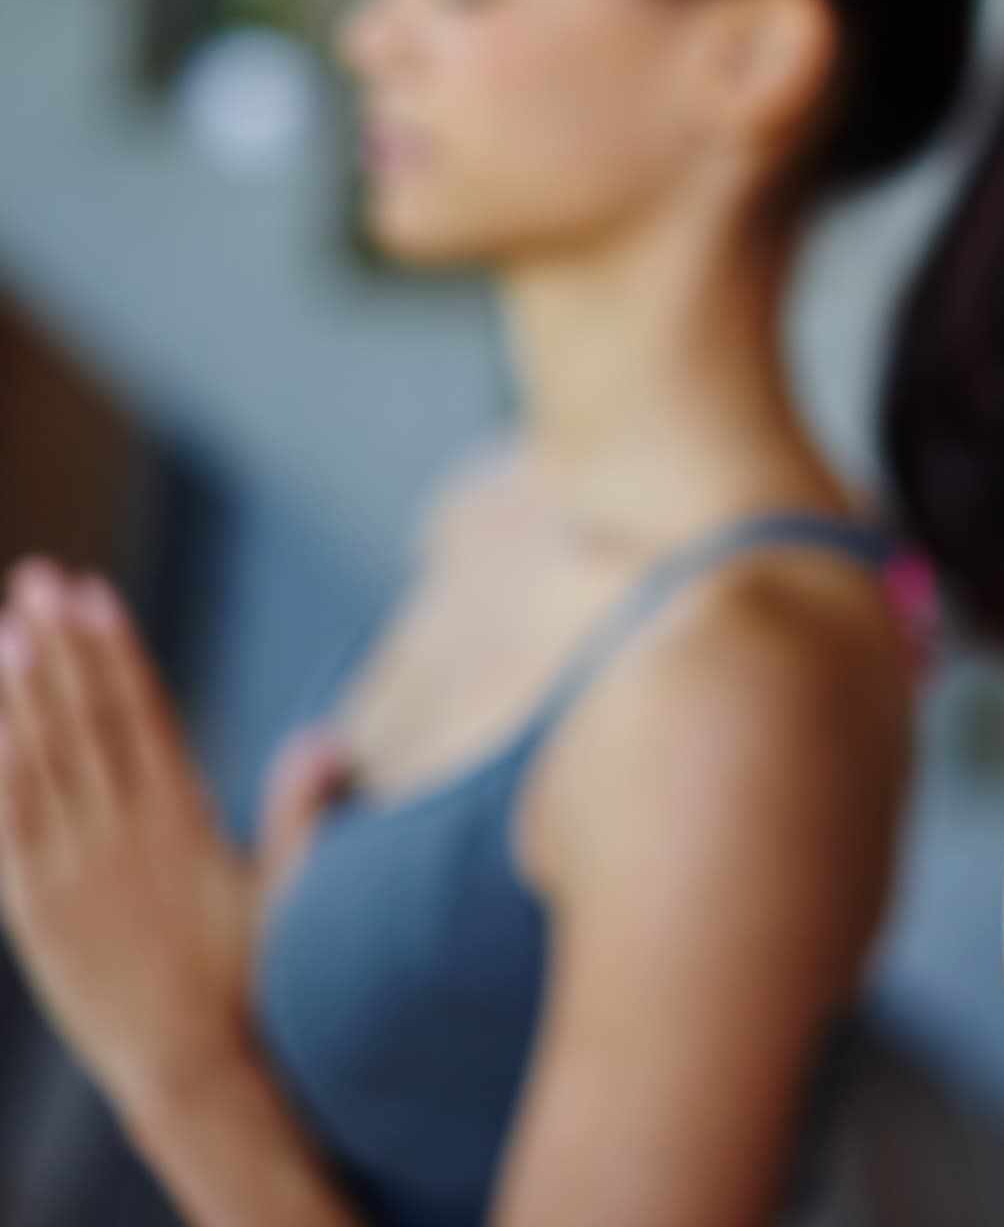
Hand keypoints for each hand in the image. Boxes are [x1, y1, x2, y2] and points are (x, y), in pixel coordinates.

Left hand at [0, 559, 345, 1119]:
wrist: (192, 1067)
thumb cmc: (251, 979)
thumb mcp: (289, 889)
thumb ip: (301, 812)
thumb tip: (328, 739)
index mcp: (184, 820)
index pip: (145, 712)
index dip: (116, 650)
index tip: (95, 594)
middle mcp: (124, 833)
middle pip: (86, 719)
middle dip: (60, 646)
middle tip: (37, 580)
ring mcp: (73, 869)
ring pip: (40, 760)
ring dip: (20, 691)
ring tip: (7, 629)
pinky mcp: (33, 910)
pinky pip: (8, 825)